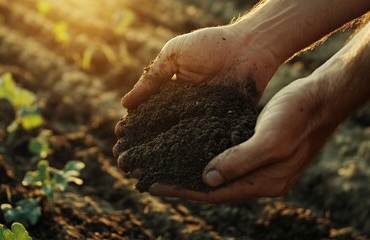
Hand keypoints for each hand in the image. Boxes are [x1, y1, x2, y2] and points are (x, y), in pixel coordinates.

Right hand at [114, 24, 278, 157]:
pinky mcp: (220, 126)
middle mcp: (183, 109)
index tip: (119, 140)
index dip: (132, 128)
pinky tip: (174, 171)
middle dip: (141, 148)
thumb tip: (125, 103)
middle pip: (158, 133)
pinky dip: (188, 157)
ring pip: (176, 143)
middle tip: (125, 163)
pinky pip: (201, 144)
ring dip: (160, 158)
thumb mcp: (174, 55)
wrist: (250, 47)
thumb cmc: (211, 45)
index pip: (146, 114)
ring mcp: (201, 119)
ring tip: (143, 174)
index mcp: (170, 92)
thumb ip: (152, 78)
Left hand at [149, 77, 338, 202]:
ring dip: (189, 168)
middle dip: (180, 182)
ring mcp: (257, 164)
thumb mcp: (271, 140)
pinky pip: (223, 156)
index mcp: (263, 183)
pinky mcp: (254, 147)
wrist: (321, 97)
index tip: (154, 185)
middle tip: (149, 176)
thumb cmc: (299, 115)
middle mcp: (258, 178)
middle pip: (211, 186)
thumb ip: (240, 162)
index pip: (214, 193)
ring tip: (163, 163)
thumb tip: (206, 179)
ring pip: (215, 171)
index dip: (183, 190)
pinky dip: (203, 154)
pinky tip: (188, 146)